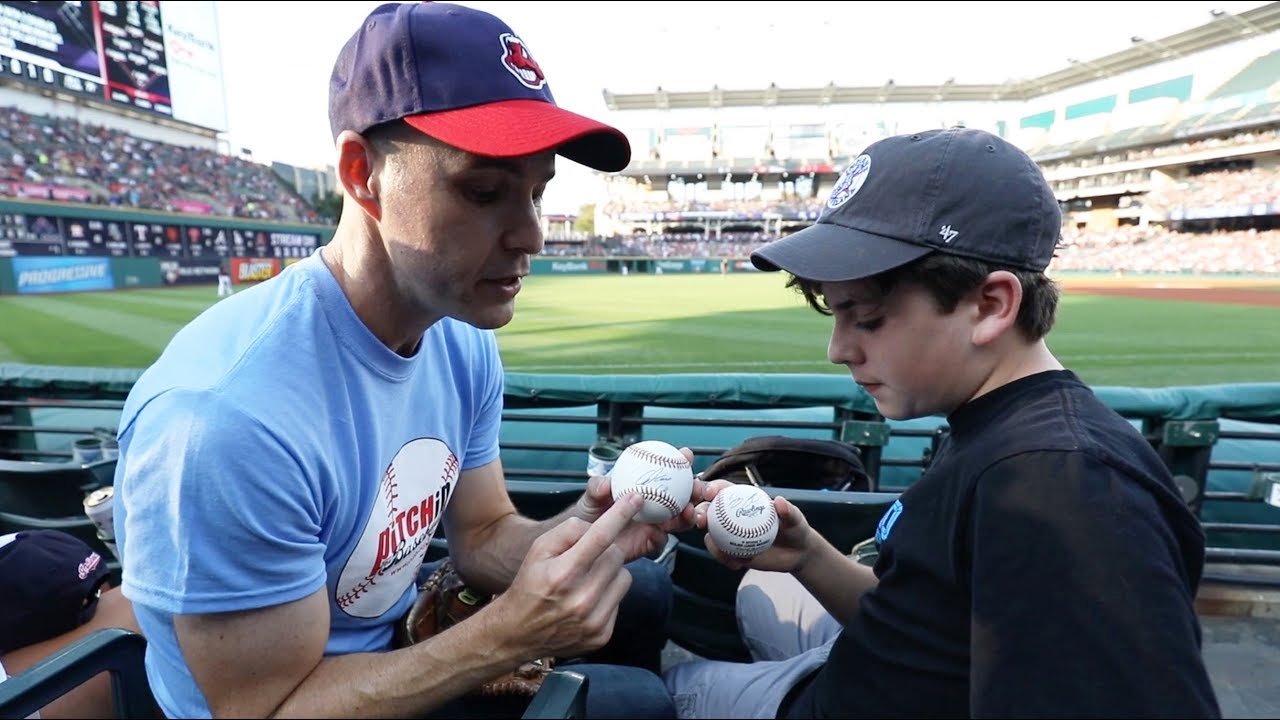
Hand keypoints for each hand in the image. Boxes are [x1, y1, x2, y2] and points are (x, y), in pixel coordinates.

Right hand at [488, 493, 643, 659]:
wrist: (517, 633)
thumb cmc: (529, 587)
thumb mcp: (538, 550)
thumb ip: (568, 531)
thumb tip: (597, 527)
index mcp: (563, 574)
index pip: (600, 537)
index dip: (621, 514)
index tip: (635, 499)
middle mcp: (581, 599)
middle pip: (615, 555)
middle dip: (606, 550)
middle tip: (588, 558)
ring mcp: (593, 620)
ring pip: (624, 576)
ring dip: (611, 572)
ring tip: (587, 580)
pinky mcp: (602, 635)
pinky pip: (620, 600)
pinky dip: (608, 594)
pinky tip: (588, 599)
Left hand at [575, 446, 702, 560]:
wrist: (583, 540)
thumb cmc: (588, 511)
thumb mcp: (590, 495)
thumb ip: (597, 487)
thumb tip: (606, 484)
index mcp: (646, 485)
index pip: (668, 470)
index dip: (681, 461)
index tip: (686, 455)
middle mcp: (656, 503)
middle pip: (683, 495)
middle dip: (696, 490)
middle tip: (697, 488)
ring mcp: (655, 523)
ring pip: (679, 519)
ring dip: (688, 515)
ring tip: (688, 511)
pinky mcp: (649, 543)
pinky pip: (661, 540)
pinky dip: (663, 536)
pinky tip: (658, 533)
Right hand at [695, 480, 814, 573]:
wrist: (796, 554)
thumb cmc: (795, 529)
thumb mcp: (795, 520)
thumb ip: (788, 511)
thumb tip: (779, 501)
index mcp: (744, 500)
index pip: (725, 490)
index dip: (714, 488)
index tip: (711, 493)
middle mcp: (732, 515)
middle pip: (709, 510)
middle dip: (699, 512)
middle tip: (701, 521)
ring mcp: (729, 534)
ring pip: (710, 534)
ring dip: (712, 543)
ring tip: (725, 553)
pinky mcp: (731, 551)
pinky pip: (720, 554)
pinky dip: (724, 559)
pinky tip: (737, 564)